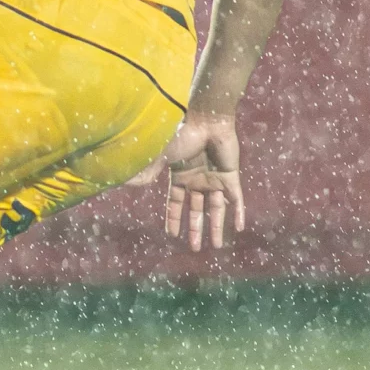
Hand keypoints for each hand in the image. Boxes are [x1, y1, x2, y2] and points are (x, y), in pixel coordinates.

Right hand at [161, 111, 244, 251]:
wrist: (207, 120)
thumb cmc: (182, 134)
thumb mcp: (163, 156)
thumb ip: (149, 171)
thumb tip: (129, 183)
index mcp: (181, 176)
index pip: (176, 203)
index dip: (174, 218)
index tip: (172, 235)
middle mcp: (198, 180)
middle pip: (197, 210)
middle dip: (195, 229)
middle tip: (194, 248)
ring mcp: (216, 179)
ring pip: (217, 209)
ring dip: (216, 227)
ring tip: (216, 246)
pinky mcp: (232, 176)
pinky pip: (237, 199)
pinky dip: (239, 213)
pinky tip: (240, 228)